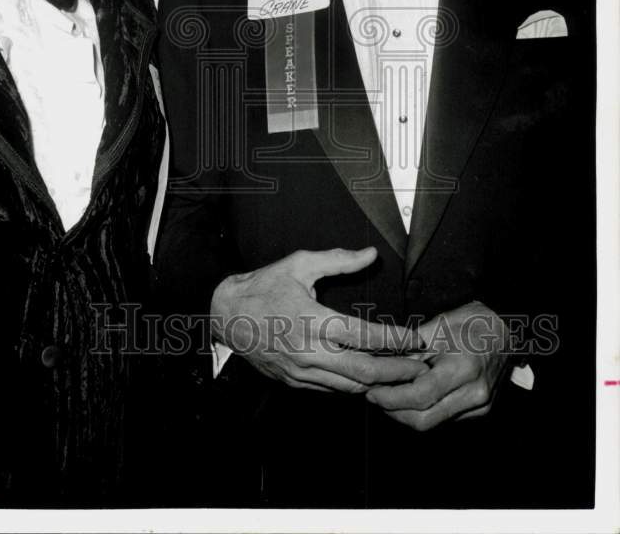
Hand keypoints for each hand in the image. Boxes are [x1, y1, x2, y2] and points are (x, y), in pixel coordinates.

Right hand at [210, 248, 428, 393]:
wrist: (226, 315)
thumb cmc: (263, 286)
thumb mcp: (299, 264)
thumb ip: (338, 260)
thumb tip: (370, 254)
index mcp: (313, 320)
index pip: (364, 336)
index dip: (394, 340)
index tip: (415, 339)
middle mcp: (308, 350)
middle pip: (363, 371)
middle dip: (396, 372)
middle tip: (419, 368)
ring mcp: (300, 370)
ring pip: (349, 386)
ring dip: (379, 383)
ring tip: (402, 376)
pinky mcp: (294, 381)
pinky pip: (331, 390)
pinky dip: (353, 386)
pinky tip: (369, 378)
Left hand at [365, 301, 512, 429]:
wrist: (506, 330)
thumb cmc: (470, 322)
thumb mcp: (436, 327)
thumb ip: (408, 349)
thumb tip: (378, 362)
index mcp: (463, 368)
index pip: (420, 396)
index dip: (391, 397)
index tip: (371, 390)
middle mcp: (475, 393)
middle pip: (425, 419)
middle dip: (394, 411)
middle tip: (375, 396)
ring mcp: (480, 405)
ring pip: (433, 422)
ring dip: (406, 413)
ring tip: (388, 395)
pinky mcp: (480, 410)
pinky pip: (445, 417)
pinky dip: (424, 410)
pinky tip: (411, 396)